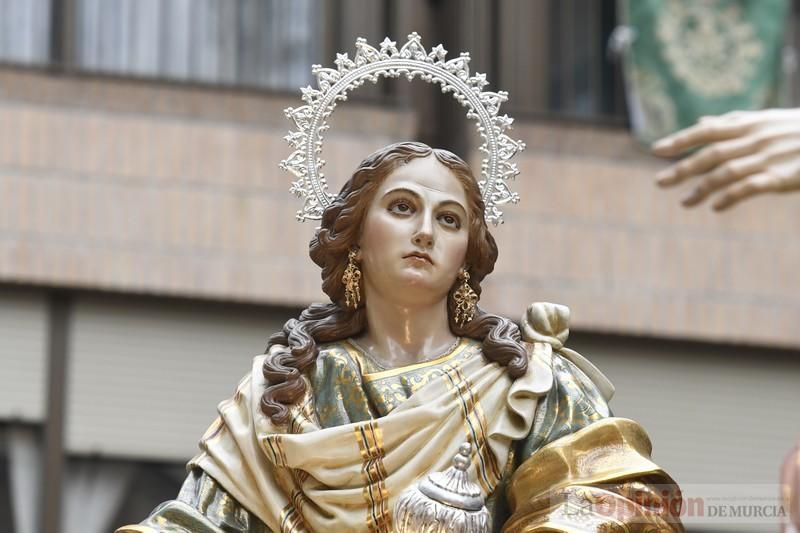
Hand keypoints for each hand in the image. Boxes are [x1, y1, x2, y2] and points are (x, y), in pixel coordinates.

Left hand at [651, 108, 799, 210]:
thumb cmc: (797, 130)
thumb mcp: (765, 120)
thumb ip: (731, 123)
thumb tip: (700, 123)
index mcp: (749, 124)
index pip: (707, 131)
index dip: (681, 140)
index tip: (656, 150)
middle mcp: (755, 139)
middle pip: (711, 154)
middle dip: (682, 168)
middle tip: (659, 182)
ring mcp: (769, 158)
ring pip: (726, 173)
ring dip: (702, 189)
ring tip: (684, 203)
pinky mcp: (782, 177)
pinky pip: (750, 187)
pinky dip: (730, 197)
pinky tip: (715, 208)